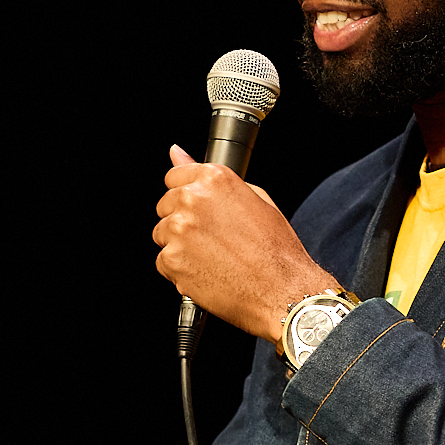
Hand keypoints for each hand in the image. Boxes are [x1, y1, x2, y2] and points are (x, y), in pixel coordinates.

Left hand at [154, 145, 335, 338]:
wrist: (282, 291)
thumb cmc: (277, 250)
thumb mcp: (257, 200)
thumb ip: (212, 178)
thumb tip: (178, 153)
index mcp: (215, 180)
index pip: (175, 176)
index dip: (186, 193)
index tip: (195, 207)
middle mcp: (193, 200)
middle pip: (165, 205)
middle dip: (183, 220)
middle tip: (212, 238)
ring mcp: (180, 230)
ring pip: (162, 234)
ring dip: (180, 245)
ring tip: (213, 257)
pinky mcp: (172, 260)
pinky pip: (164, 262)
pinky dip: (180, 269)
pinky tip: (207, 272)